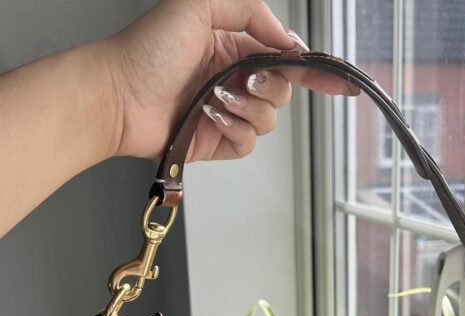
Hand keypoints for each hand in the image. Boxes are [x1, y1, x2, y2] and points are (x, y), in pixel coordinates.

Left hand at [107, 0, 358, 161]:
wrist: (118, 98)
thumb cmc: (146, 51)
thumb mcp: (198, 5)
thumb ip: (249, 9)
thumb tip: (285, 38)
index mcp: (233, 47)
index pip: (285, 58)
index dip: (315, 69)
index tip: (339, 80)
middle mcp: (233, 80)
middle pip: (282, 91)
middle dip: (267, 86)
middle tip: (240, 80)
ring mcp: (227, 113)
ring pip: (268, 120)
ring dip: (245, 109)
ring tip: (214, 99)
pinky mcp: (218, 141)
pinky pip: (248, 144)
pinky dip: (234, 132)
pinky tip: (211, 119)